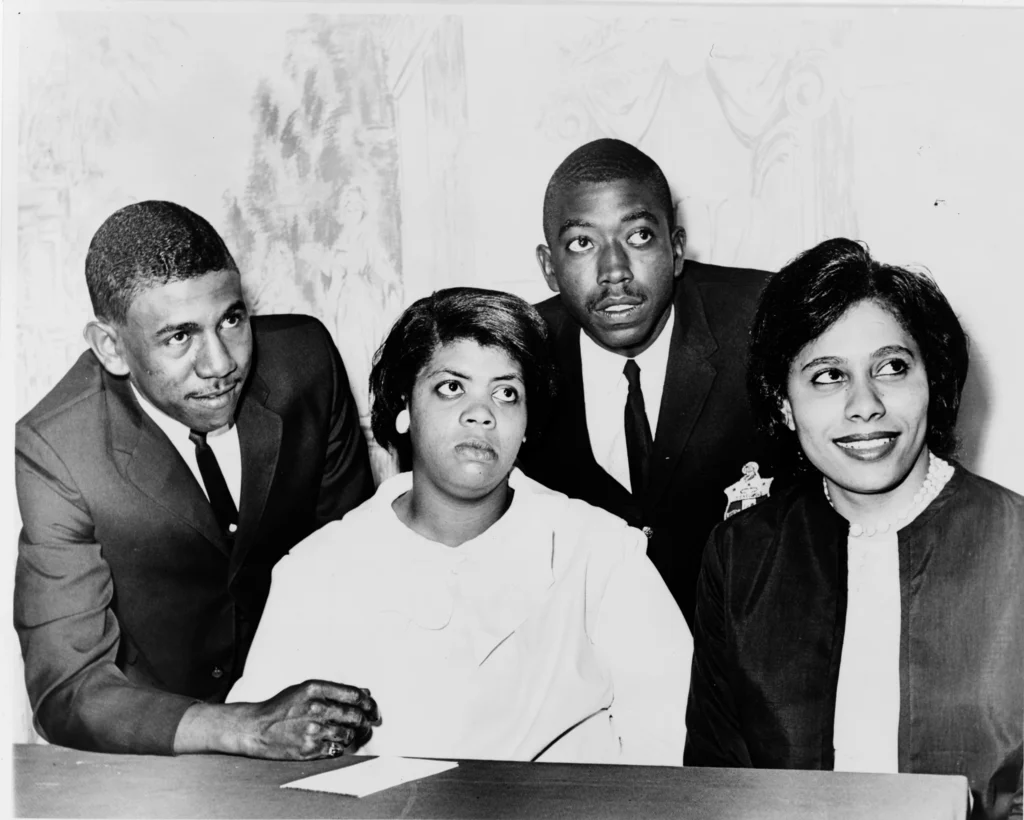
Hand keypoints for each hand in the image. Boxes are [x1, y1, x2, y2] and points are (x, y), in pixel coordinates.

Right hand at [239, 679, 380, 759]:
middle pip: (356, 716)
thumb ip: (334, 691)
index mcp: (315, 689)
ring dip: (352, 735)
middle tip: (366, 723)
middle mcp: (316, 708)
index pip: (354, 695)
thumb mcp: (304, 690)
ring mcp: (313, 730)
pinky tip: (333, 742)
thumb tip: (365, 693)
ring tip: (348, 733)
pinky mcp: (309, 749)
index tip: (372, 708)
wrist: (256, 728)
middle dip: (365, 720)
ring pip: (348, 735)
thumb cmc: (281, 707)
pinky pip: (336, 750)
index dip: (368, 702)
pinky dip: (339, 747)